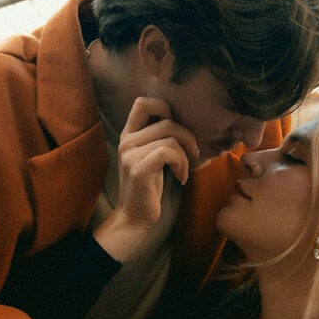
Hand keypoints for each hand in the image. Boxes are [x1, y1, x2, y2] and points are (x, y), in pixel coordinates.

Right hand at [94, 97, 198, 260]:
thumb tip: (182, 122)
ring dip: (185, 155)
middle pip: (166, 120)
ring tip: (183, 171)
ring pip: (170, 137)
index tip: (176, 130)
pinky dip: (181, 164)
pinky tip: (180, 177)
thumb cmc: (148, 187)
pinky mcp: (138, 168)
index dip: (165, 109)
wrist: (134, 217)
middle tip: (193, 153)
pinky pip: (168, 152)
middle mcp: (126, 141)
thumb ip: (157, 138)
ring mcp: (130, 154)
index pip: (143, 102)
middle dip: (187, 136)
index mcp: (128, 135)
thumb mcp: (151, 157)